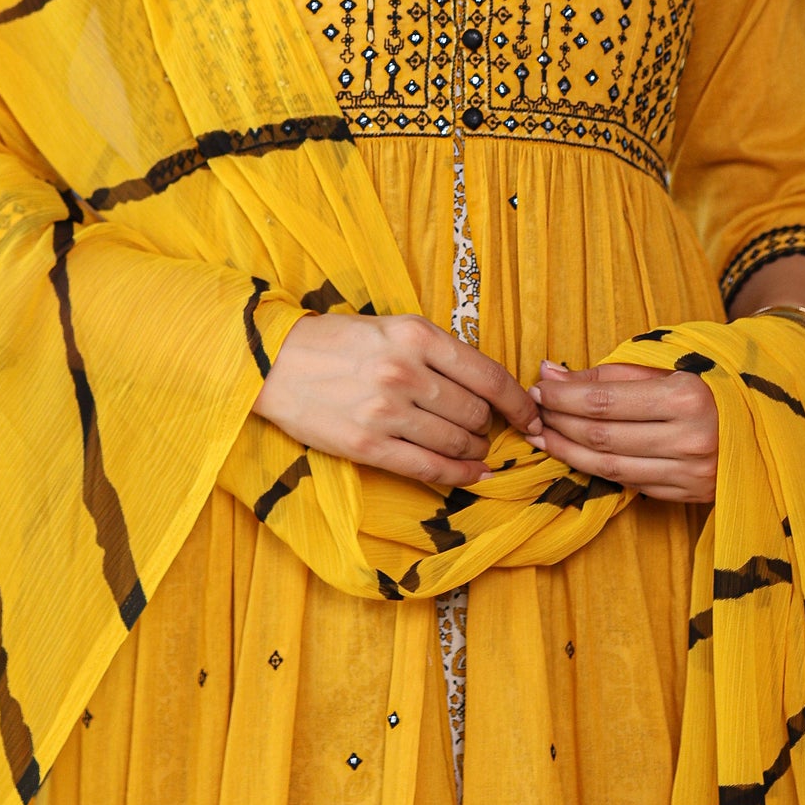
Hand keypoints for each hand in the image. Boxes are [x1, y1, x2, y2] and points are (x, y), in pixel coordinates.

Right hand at [252, 312, 542, 486]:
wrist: (272, 362)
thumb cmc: (335, 342)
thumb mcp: (391, 328)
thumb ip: (436, 351)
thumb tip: (484, 386)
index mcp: (416, 336)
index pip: (489, 375)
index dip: (519, 402)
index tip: (532, 416)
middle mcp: (406, 372)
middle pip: (475, 412)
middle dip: (489, 427)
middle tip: (484, 430)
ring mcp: (388, 411)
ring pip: (457, 442)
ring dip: (475, 451)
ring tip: (474, 451)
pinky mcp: (369, 445)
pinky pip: (429, 469)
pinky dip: (458, 476)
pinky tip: (471, 475)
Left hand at [529, 360, 717, 502]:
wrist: (765, 421)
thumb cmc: (708, 383)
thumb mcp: (664, 367)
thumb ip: (606, 374)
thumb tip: (549, 372)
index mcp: (686, 397)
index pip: (604, 402)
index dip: (564, 397)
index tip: (538, 388)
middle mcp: (691, 439)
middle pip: (602, 437)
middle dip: (559, 423)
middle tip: (533, 411)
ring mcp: (692, 473)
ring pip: (611, 468)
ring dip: (568, 452)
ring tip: (542, 436)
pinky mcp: (690, 495)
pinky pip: (631, 484)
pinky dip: (597, 470)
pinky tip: (576, 455)